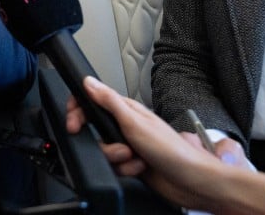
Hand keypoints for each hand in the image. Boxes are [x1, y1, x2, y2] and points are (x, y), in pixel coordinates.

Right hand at [65, 76, 231, 211]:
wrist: (191, 181)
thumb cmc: (172, 150)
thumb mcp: (135, 122)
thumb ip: (109, 101)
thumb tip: (88, 82)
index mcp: (127, 110)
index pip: (92, 102)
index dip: (78, 111)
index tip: (74, 122)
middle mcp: (127, 126)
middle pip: (95, 131)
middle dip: (102, 144)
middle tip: (117, 148)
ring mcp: (129, 145)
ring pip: (104, 151)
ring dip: (117, 158)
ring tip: (135, 158)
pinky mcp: (132, 163)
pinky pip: (114, 166)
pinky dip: (125, 170)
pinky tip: (140, 168)